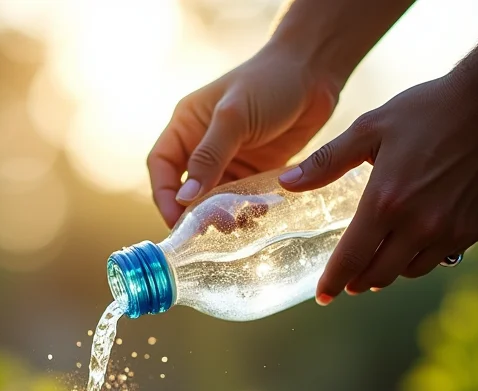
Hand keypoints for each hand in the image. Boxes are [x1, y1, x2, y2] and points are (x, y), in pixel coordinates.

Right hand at [148, 41, 341, 226]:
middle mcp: (201, 145)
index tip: (177, 221)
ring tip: (234, 227)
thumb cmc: (269, 83)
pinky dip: (243, 212)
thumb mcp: (234, 118)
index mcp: (186, 127)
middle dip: (193, 212)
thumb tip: (185, 198)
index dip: (165, 196)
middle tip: (209, 230)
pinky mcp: (252, 171)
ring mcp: (227, 160)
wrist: (315, 72)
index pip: (162, 167)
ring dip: (219, 216)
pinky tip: (254, 218)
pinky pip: (240, 199)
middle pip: (185, 189)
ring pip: (212, 199)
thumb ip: (209, 157)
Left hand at [279, 73, 477, 303]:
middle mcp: (417, 224)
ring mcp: (447, 230)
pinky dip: (417, 261)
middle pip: (377, 275)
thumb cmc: (428, 110)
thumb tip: (287, 182)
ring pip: (407, 272)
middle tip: (347, 279)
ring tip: (376, 262)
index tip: (322, 296)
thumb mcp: (369, 129)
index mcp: (385, 202)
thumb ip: (325, 162)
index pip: (350, 259)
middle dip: (356, 281)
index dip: (332, 282)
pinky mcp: (471, 230)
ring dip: (387, 272)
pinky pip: (436, 260)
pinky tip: (409, 247)